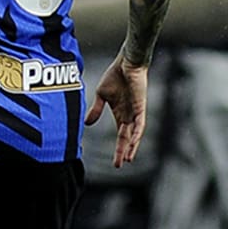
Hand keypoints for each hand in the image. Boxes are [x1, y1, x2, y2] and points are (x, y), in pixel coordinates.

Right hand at [84, 53, 147, 167]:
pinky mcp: (140, 106)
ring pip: (135, 134)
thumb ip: (96, 109)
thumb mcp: (101, 95)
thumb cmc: (115, 75)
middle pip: (127, 138)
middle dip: (123, 152)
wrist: (126, 63)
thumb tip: (87, 124)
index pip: (121, 136)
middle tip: (118, 165)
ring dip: (131, 146)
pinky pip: (140, 123)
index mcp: (121, 113)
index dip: (118, 149)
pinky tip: (134, 142)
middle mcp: (130, 115)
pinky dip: (137, 133)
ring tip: (127, 159)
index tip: (115, 163)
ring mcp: (136, 112)